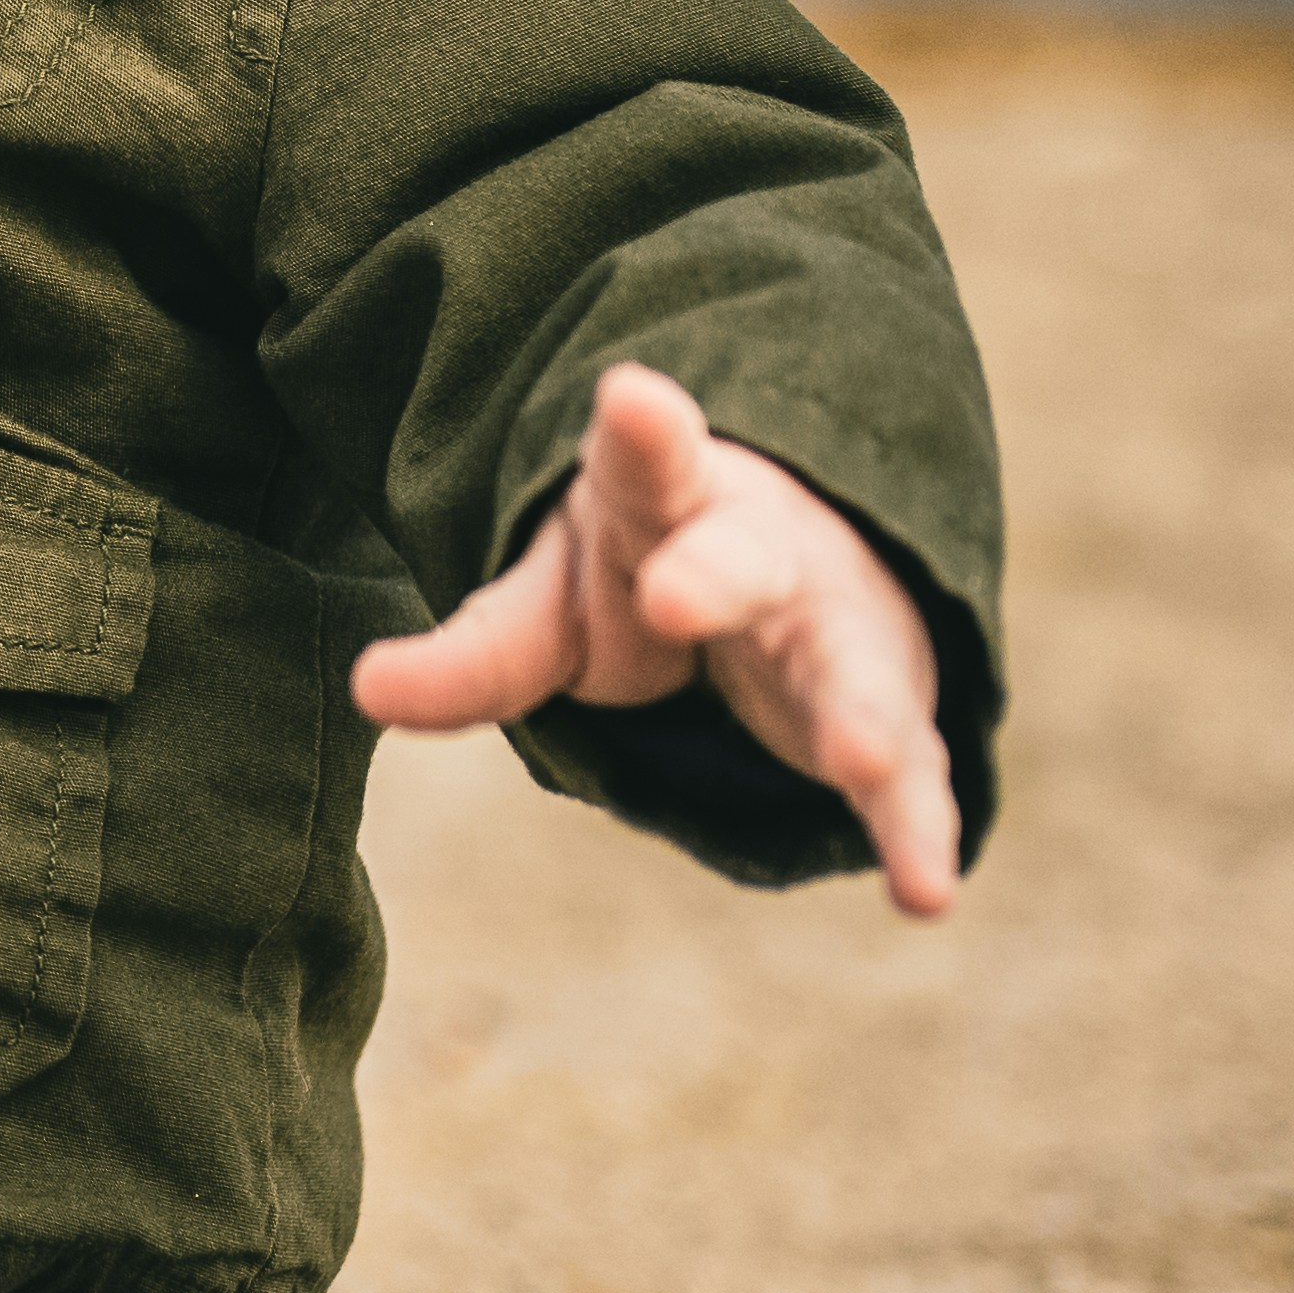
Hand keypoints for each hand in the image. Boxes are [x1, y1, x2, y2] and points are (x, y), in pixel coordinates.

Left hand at [346, 363, 965, 916]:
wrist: (790, 568)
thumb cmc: (649, 571)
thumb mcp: (556, 600)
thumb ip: (476, 651)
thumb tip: (365, 692)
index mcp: (668, 501)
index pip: (646, 465)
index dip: (641, 436)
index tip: (632, 400)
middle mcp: (762, 554)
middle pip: (738, 558)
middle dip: (711, 575)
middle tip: (674, 592)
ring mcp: (836, 633)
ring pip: (849, 668)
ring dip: (859, 714)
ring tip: (864, 758)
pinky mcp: (884, 714)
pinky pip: (908, 775)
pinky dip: (916, 831)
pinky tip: (928, 892)